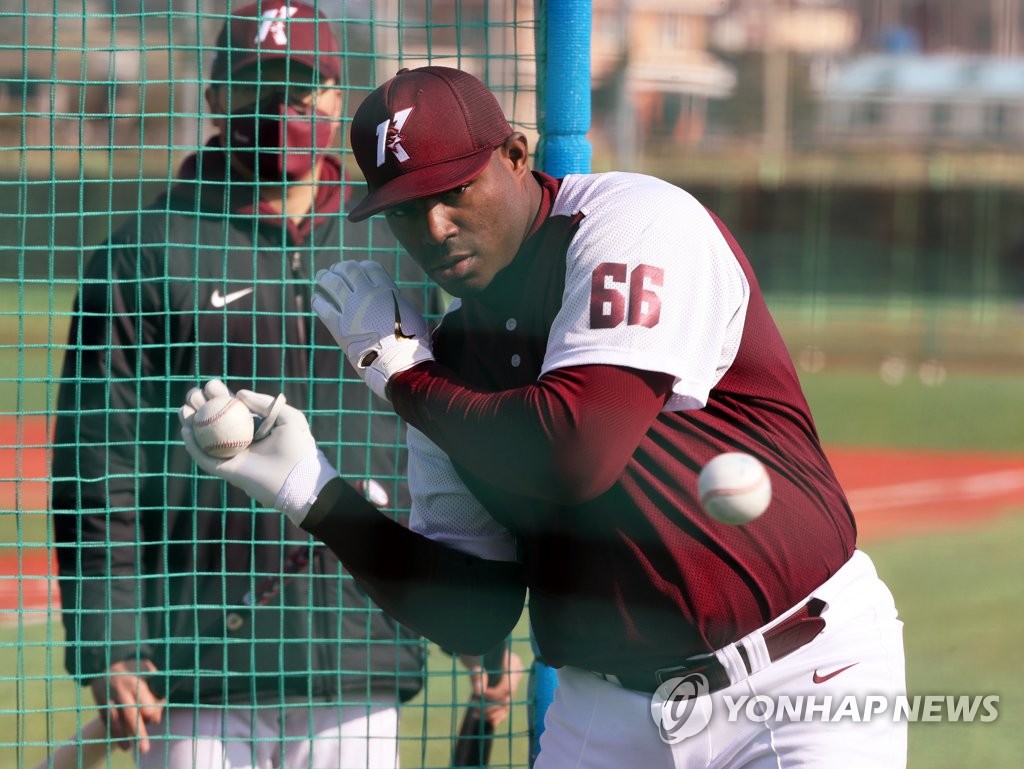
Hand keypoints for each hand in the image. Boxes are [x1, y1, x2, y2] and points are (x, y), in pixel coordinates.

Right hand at [89, 659, 162, 753]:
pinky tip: (123, 745)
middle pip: (130, 714)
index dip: (152, 713)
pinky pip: (107, 722)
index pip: (145, 704)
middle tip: (145, 748)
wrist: (107, 662)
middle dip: (138, 732)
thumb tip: (161, 709)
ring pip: (115, 721)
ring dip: (123, 736)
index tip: (154, 718)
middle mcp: (121, 691)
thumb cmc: (135, 667)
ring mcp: (108, 699)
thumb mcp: (148, 668)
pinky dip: (114, 734)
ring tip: (130, 749)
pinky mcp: (101, 705)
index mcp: (136, 681)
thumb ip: (157, 685)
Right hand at [179, 379, 336, 525]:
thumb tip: (239, 394)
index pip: (231, 408)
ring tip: (184, 408)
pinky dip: (193, 445)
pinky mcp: (226, 471)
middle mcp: (240, 440)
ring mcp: (232, 456)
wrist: (301, 479)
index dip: (219, 395)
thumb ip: (265, 402)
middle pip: (214, 420)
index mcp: (254, 426)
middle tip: (193, 394)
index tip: (211, 385)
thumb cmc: (299, 448)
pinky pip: (205, 457)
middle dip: (200, 406)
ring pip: (205, 438)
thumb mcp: (289, 417)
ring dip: (191, 423)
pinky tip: (186, 429)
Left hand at [312, 261, 433, 400]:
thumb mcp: (412, 315)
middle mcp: (367, 295)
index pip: (370, 267)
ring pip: (332, 283)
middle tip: (336, 270)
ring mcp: (351, 310)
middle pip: (349, 269)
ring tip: (322, 277)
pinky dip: (318, 299)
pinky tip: (317, 298)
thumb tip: (397, 304)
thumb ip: (399, 304)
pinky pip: (322, 306)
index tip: (358, 269)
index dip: (362, 266)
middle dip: (341, 268)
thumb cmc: (412, 344)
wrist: (399, 364)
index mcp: (387, 290)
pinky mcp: (339, 327)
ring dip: (325, 277)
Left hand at [461, 650, 524, 725]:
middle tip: (475, 710)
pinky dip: (497, 715)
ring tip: (476, 714)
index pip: (507, 686)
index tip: (479, 696)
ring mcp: (513, 683)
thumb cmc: (474, 652)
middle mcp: (516, 673)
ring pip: (506, 704)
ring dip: (492, 713)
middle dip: (491, 706)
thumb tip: (479, 691)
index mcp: (512, 663)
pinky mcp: (507, 690)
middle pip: (507, 697)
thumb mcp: (474, 661)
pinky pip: (506, 706)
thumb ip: (477, 674)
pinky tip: (490, 721)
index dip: (493, 694)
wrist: (475, 652)